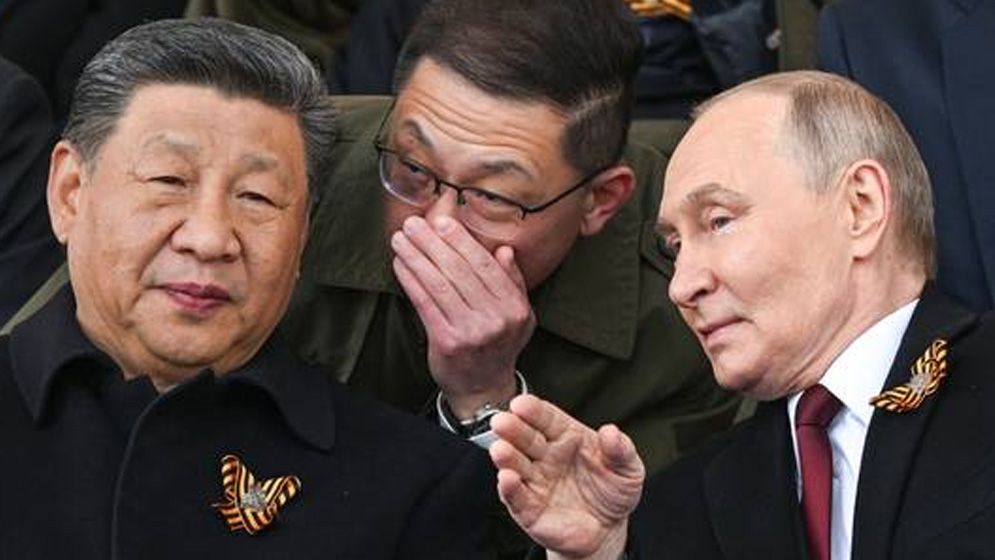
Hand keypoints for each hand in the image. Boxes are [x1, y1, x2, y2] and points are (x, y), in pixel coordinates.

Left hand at [391, 215, 535, 417]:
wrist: (484, 388)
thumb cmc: (498, 345)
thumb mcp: (519, 315)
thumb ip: (513, 282)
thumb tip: (504, 250)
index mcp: (515, 307)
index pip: (485, 265)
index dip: (461, 241)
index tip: (442, 222)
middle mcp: (496, 319)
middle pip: (459, 271)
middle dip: (432, 243)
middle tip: (413, 223)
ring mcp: (471, 332)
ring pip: (439, 284)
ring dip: (416, 257)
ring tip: (401, 239)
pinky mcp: (447, 342)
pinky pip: (425, 303)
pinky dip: (410, 280)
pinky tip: (400, 265)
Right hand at [490, 395, 644, 559]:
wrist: (608, 531)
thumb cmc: (612, 492)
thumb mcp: (628, 469)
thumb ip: (621, 450)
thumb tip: (611, 432)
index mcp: (566, 437)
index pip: (546, 418)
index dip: (533, 410)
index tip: (521, 403)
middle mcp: (546, 456)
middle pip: (525, 438)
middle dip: (512, 428)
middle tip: (501, 421)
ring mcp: (535, 482)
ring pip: (515, 465)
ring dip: (506, 457)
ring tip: (500, 449)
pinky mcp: (529, 510)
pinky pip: (516, 498)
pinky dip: (510, 488)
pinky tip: (507, 478)